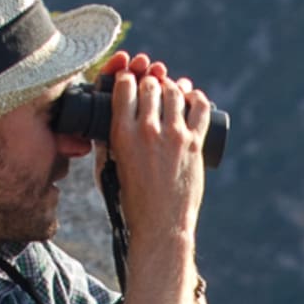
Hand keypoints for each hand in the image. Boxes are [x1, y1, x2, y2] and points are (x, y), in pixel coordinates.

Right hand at [99, 49, 211, 249]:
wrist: (160, 225)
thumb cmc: (131, 201)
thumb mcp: (107, 170)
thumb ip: (104, 145)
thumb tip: (103, 124)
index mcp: (122, 134)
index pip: (124, 87)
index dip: (127, 79)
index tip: (130, 83)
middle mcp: (148, 131)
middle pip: (150, 85)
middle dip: (150, 81)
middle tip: (152, 86)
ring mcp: (174, 136)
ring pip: (175, 91)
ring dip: (171, 86)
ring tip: (170, 91)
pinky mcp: (195, 143)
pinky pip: (200, 107)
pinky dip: (196, 96)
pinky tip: (191, 97)